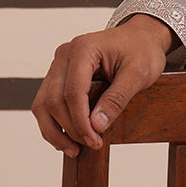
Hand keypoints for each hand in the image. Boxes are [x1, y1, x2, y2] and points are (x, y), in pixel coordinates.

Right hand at [31, 14, 174, 155]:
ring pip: (43, 104)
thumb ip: (117, 98)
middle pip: (53, 100)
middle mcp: (64, 55)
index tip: (94, 140)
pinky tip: (67, 138)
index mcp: (83, 49)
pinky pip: (47, 102)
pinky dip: (54, 122)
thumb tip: (96, 125)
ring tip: (73, 149)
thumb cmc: (142, 50)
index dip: (81, 121)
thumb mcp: (138, 74)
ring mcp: (59, 65)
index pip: (73, 92)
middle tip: (91, 145)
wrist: (141, 37)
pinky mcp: (59, 75)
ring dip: (55, 130)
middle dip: (69, 128)